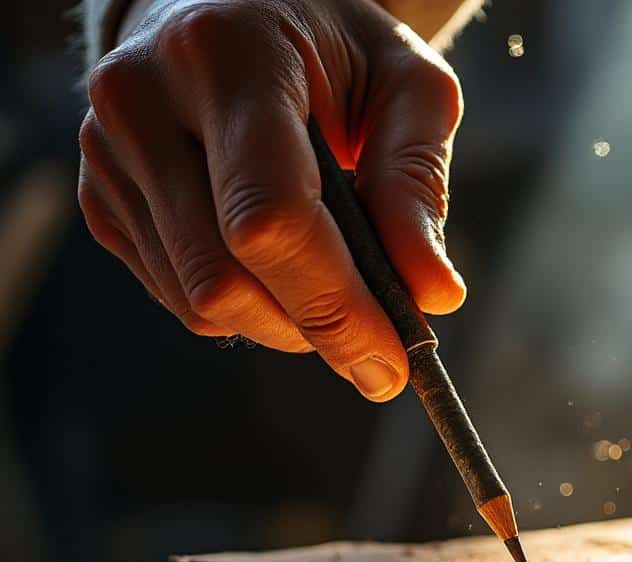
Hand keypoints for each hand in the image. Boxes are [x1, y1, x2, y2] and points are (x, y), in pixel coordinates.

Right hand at [77, 0, 465, 399]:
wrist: (234, 7)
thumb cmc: (334, 48)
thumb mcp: (405, 84)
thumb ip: (418, 182)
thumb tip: (434, 295)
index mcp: (226, 57)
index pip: (268, 216)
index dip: (334, 305)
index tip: (391, 360)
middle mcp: (143, 100)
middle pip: (225, 275)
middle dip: (315, 329)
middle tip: (379, 351)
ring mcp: (108, 151)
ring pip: (198, 299)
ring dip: (284, 324)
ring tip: (339, 291)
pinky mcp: (101, 194)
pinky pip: (177, 293)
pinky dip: (244, 307)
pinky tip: (283, 269)